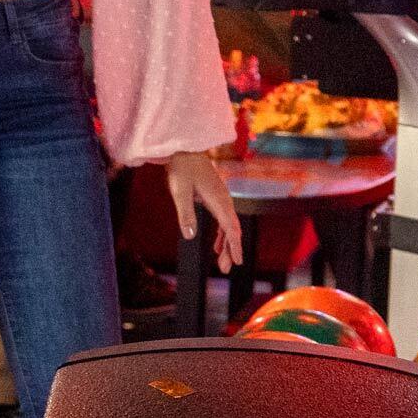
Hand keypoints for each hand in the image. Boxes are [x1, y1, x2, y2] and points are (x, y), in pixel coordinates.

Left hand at [167, 151, 243, 271]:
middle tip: (226, 268)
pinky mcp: (215, 197)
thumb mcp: (180, 192)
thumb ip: (186, 214)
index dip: (234, 246)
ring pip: (228, 226)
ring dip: (227, 244)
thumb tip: (191, 236)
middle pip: (232, 230)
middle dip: (231, 250)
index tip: (238, 261)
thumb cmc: (183, 168)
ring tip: (223, 261)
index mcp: (218, 200)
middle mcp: (224, 200)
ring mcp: (221, 198)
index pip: (230, 228)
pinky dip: (222, 234)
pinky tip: (217, 244)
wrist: (186, 148)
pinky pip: (223, 219)